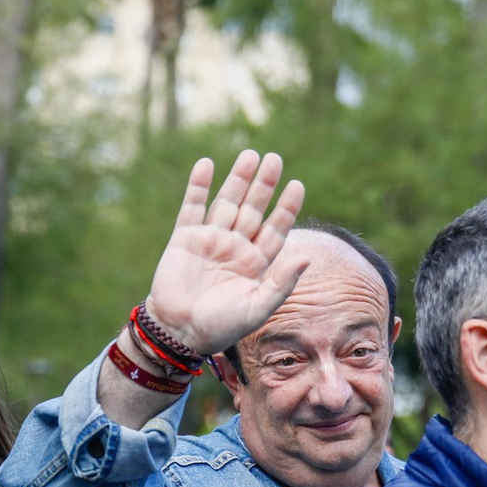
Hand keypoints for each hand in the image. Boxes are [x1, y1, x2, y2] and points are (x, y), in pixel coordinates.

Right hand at [143, 150, 306, 356]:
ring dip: (237, 179)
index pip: (275, 228)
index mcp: (255, 263)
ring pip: (227, 202)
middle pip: (253, 208)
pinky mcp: (184, 238)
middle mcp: (234, 247)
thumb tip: (306, 257)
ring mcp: (210, 240)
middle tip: (275, 159)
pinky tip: (207, 164)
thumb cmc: (221, 326)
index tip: (297, 185)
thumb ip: (282, 283)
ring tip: (250, 155)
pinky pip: (193, 207)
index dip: (286, 207)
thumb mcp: (258, 308)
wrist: (179, 332)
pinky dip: (198, 186)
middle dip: (264, 184)